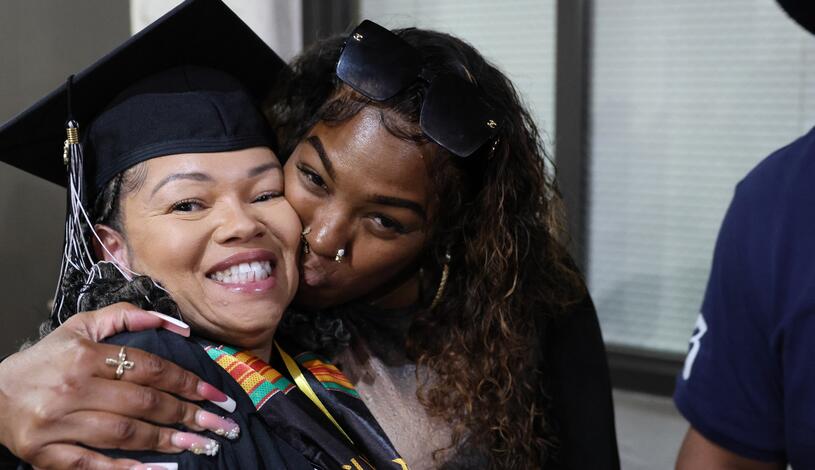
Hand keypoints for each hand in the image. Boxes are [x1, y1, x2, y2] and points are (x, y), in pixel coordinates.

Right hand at [0, 303, 235, 469]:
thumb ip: (127, 317)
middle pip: (143, 403)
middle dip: (188, 414)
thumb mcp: (79, 326)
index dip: (187, 381)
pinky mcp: (46, 453)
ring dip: (167, 441)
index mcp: (85, 355)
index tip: (216, 394)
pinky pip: (93, 465)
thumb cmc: (44, 360)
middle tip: (220, 425)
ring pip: (124, 434)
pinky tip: (160, 469)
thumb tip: (177, 325)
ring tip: (200, 445)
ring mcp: (59, 423)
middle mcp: (73, 388)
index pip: (149, 368)